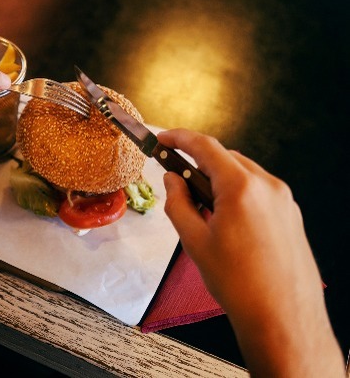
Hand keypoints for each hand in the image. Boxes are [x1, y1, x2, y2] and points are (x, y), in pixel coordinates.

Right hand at [157, 128, 343, 376]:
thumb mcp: (194, 241)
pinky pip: (260, 191)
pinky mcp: (291, 214)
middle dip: (199, 162)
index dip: (179, 138)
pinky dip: (238, 193)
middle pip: (226, 158)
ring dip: (220, 179)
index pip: (205, 146)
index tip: (162, 138)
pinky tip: (226, 221)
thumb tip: (172, 180)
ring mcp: (284, 200)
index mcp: (240, 188)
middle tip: (176, 180)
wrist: (282, 316)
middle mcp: (267, 186)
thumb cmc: (239, 283)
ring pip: (244, 174)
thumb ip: (178, 203)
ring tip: (202, 210)